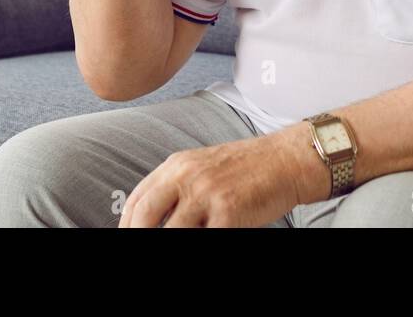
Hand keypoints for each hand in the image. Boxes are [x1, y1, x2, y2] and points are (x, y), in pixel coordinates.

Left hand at [118, 129, 316, 227]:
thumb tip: (151, 219)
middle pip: (145, 217)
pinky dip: (201, 242)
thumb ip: (176, 187)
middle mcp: (187, 177)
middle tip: (140, 251)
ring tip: (182, 240)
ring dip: (171, 243)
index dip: (127, 226)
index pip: (137, 201)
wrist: (286, 161)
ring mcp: (207, 195)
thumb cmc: (246, 168)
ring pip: (172, 233)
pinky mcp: (228, 213)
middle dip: (137, 236)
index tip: (127, 236)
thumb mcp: (203, 167)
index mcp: (177, 165)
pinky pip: (204, 238)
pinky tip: (207, 237)